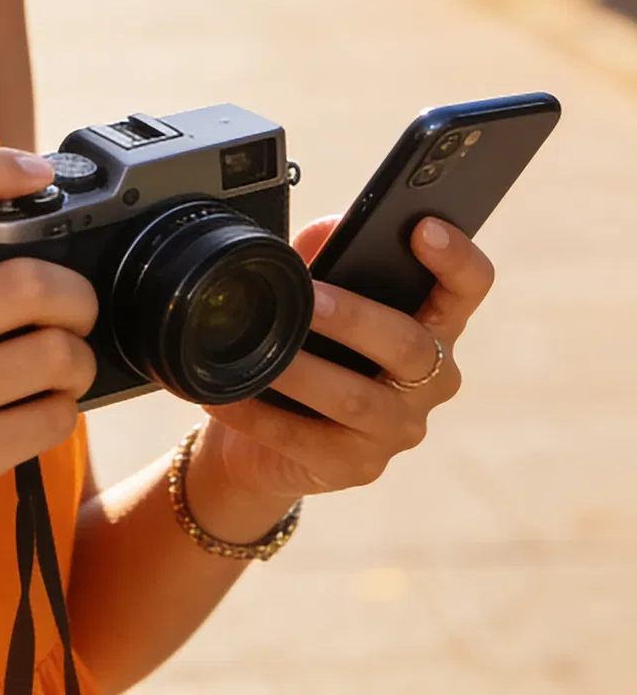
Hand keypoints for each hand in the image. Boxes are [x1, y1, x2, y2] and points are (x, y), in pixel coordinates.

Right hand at [0, 149, 98, 578]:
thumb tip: (5, 199)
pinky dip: (62, 409)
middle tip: (75, 305)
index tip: (35, 170)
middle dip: (74, 293)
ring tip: (61, 362)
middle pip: (22, 283)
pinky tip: (39, 407)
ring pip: (51, 355)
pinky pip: (50, 419)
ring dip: (76, 356)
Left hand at [193, 212, 495, 520]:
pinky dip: (261, 415)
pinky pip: (308, 440)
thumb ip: (329, 253)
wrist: (268, 436)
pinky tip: (228, 395)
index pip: (467, 288)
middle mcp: (429, 381)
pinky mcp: (357, 468)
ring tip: (261, 348)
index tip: (424, 227)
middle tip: (312, 300)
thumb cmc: (310, 347)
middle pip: (409, 345)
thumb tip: (332, 226)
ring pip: (357, 398)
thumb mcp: (321, 291)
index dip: (456, 258)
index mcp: (431, 325)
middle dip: (357, 318)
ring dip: (304, 370)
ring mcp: (397, 429)